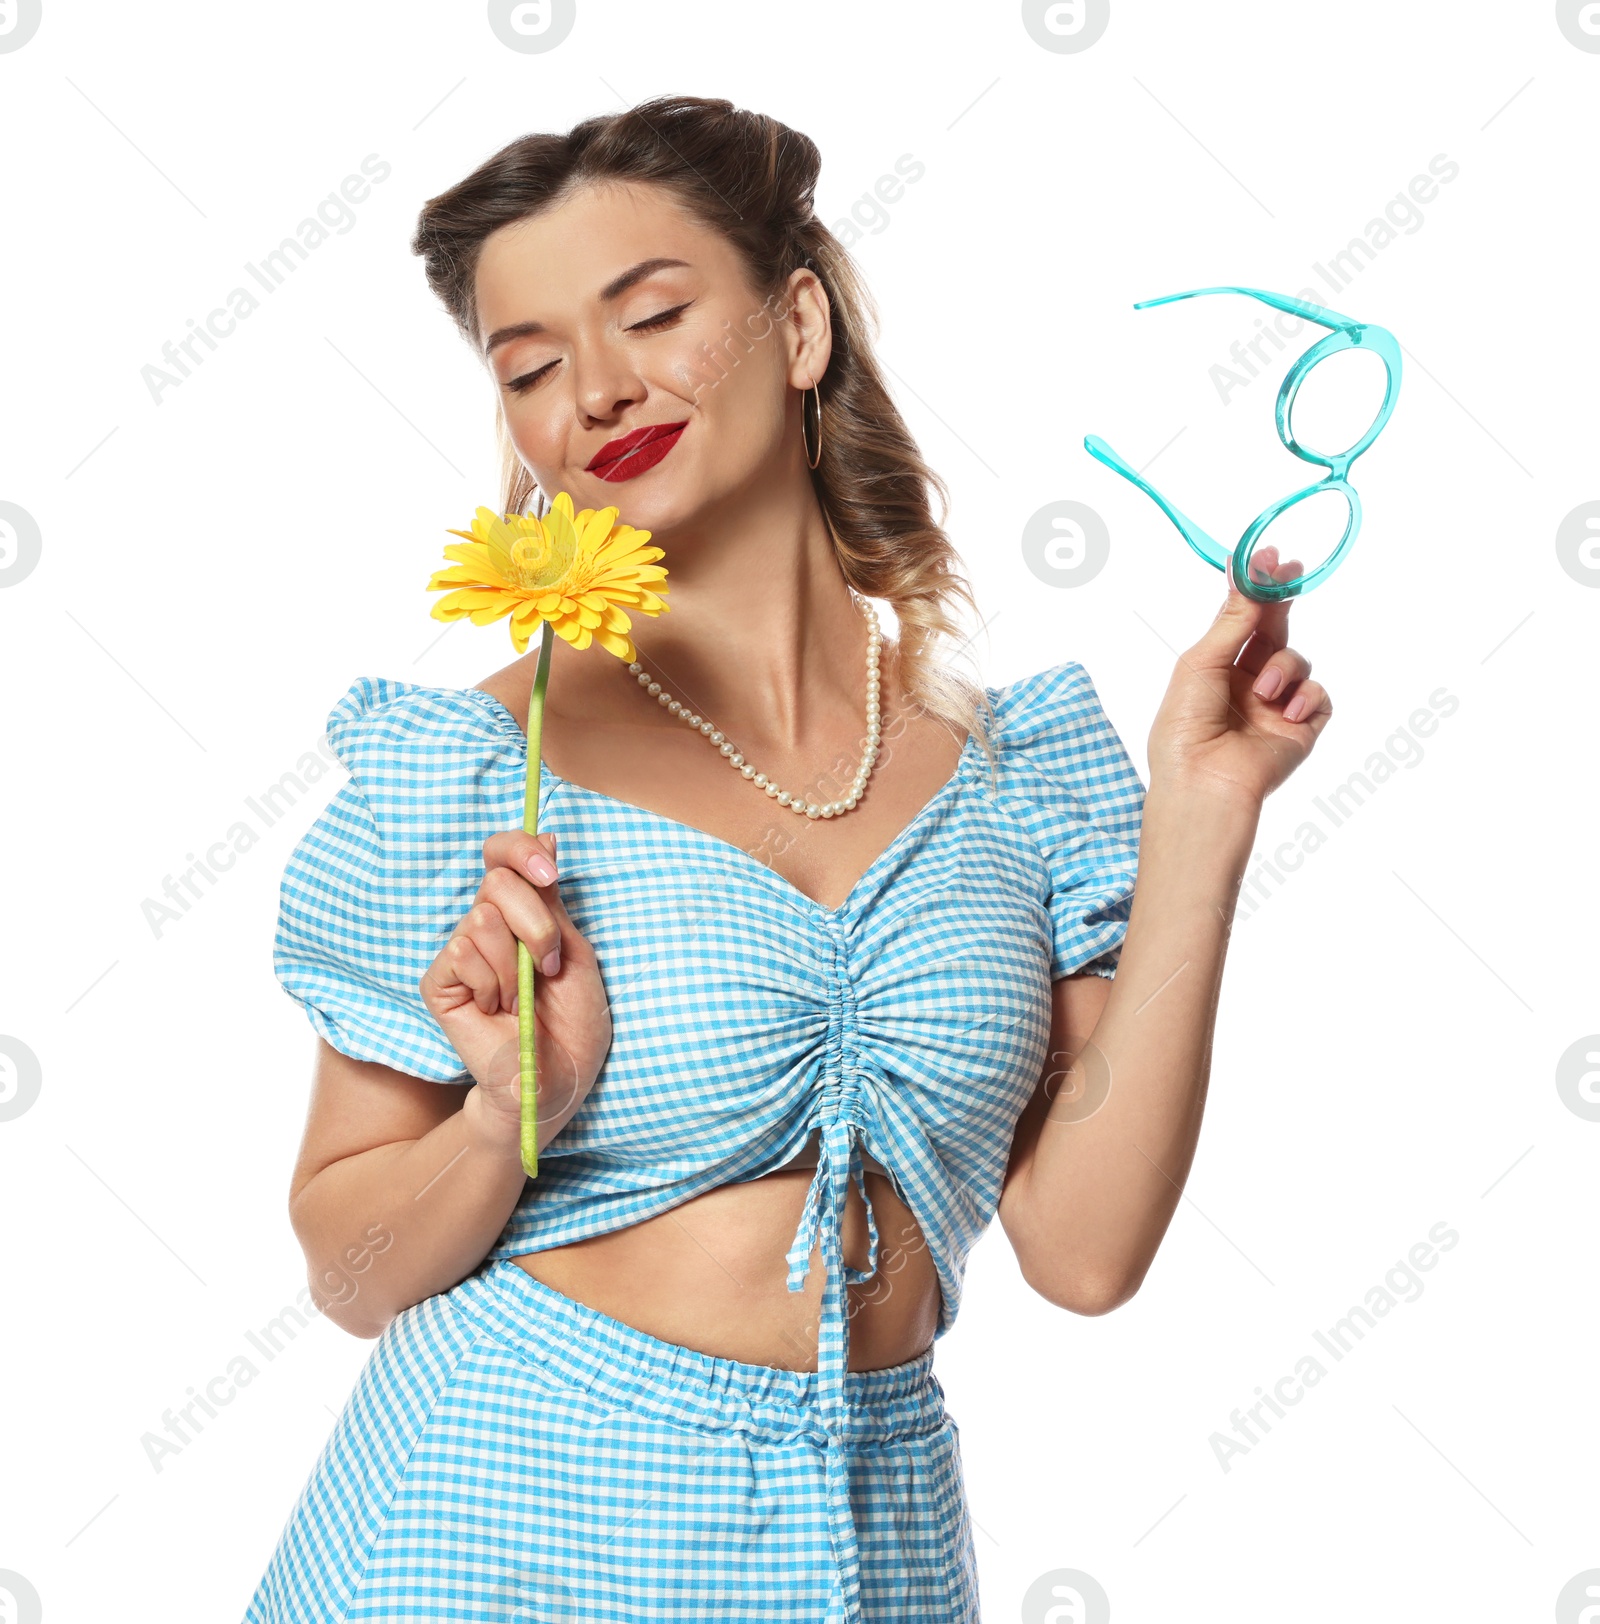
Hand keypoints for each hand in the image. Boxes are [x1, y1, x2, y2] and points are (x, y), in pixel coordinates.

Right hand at [419, 829, 611, 1147]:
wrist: (559, 1077)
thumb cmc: (573, 1020)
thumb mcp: (574, 948)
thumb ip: (551, 897)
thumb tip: (546, 835)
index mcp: (521, 910)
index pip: (503, 853)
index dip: (521, 849)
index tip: (548, 870)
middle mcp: (486, 923)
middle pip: (497, 881)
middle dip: (536, 926)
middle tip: (549, 968)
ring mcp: (460, 952)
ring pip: (482, 920)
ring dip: (516, 964)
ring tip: (522, 997)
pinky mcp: (438, 982)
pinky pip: (461, 954)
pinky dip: (491, 983)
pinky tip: (496, 1009)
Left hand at [1148, 544, 1332, 810]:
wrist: (1204, 782)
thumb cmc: (1186, 727)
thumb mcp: (1200, 664)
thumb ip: (1231, 623)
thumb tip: (1249, 580)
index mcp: (1216, 668)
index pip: (1240, 620)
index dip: (1255, 589)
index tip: (1267, 557)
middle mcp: (1246, 683)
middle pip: (1272, 631)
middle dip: (1281, 601)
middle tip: (1291, 571)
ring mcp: (1275, 705)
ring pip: (1297, 660)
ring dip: (1284, 669)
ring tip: (1264, 693)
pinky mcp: (1300, 728)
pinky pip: (1318, 696)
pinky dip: (1305, 699)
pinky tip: (1285, 714)